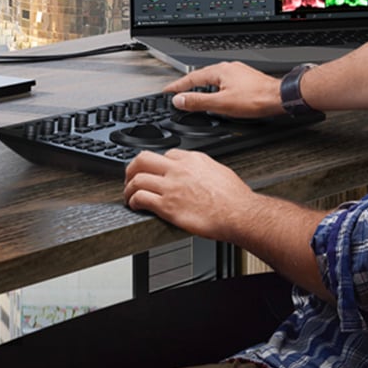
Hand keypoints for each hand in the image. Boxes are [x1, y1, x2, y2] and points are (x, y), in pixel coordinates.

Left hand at [123, 149, 254, 241]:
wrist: (238, 213)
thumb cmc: (234, 197)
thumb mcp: (219, 171)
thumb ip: (203, 168)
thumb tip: (199, 172)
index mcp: (192, 159)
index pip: (164, 154)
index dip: (155, 164)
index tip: (153, 171)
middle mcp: (178, 170)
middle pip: (143, 159)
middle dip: (132, 168)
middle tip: (130, 177)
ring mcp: (171, 187)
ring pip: (137, 179)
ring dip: (129, 188)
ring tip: (129, 195)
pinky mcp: (167, 206)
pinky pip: (141, 198)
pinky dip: (133, 201)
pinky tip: (135, 205)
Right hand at [160, 61, 282, 117]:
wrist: (279, 98)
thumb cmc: (255, 100)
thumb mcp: (221, 104)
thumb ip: (198, 102)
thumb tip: (180, 99)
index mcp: (219, 71)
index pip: (191, 78)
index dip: (177, 86)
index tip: (167, 91)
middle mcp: (227, 68)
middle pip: (201, 76)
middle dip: (187, 84)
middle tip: (177, 92)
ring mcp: (237, 72)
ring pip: (213, 78)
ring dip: (201, 86)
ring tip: (193, 94)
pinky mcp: (245, 78)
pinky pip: (223, 81)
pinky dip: (214, 88)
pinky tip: (217, 94)